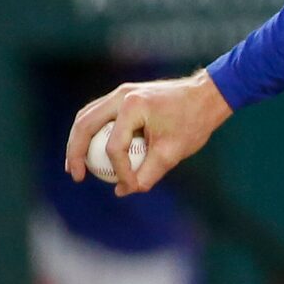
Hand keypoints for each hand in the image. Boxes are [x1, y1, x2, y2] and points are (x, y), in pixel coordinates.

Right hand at [65, 69, 232, 196]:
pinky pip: (99, 115)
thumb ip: (148, 173)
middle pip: (85, 124)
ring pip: (87, 117)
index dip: (119, 171)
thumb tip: (122, 191)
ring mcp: (121, 93)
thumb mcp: (173, 153)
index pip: (116, 145)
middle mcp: (122, 95)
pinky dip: (92, 133)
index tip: (129, 186)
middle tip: (76, 176)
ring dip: (78, 141)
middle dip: (76, 152)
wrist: (207, 96)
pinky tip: (93, 152)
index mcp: (134, 106)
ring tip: (75, 166)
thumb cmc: (193, 122)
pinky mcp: (124, 96)